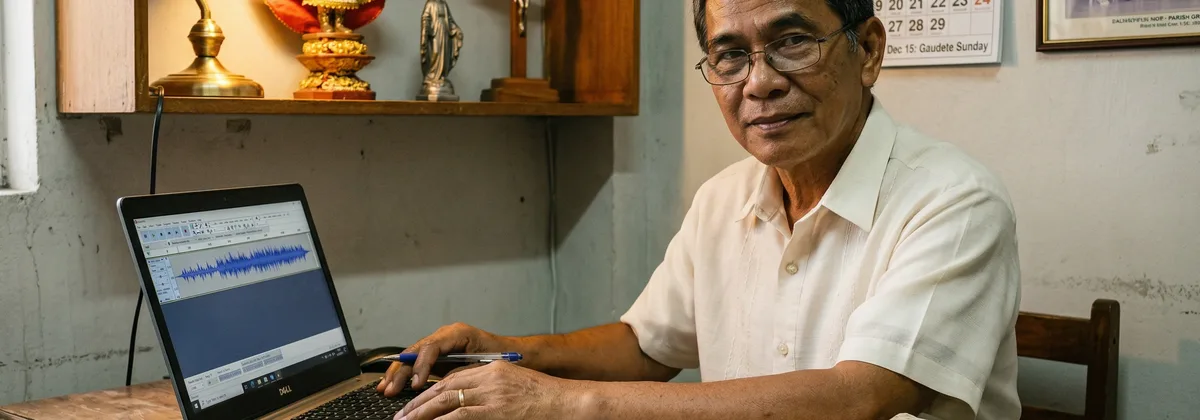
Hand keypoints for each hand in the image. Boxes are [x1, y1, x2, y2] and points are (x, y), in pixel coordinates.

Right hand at [376, 323, 508, 396]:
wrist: (515, 354)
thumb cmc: (503, 358)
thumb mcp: (484, 364)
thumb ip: (462, 372)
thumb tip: (443, 387)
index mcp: (457, 333)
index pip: (431, 347)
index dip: (421, 366)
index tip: (416, 385)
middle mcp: (445, 336)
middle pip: (416, 351)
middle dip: (401, 371)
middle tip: (390, 388)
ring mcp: (440, 345)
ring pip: (412, 356)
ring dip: (397, 373)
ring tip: (385, 388)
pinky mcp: (438, 356)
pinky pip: (417, 362)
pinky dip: (404, 374)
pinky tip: (391, 384)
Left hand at [394, 361, 581, 419]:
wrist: (570, 403)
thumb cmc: (549, 402)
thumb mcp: (518, 390)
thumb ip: (495, 394)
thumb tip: (468, 408)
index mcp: (495, 370)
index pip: (455, 377)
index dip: (433, 391)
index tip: (417, 403)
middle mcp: (490, 377)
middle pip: (445, 386)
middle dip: (420, 403)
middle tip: (401, 416)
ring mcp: (492, 393)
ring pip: (446, 400)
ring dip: (421, 414)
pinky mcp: (494, 410)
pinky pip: (459, 415)